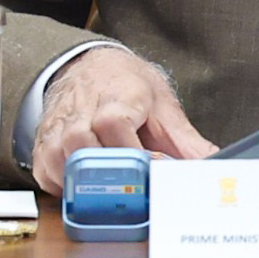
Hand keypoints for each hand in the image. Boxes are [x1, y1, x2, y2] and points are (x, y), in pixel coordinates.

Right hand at [30, 47, 216, 193]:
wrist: (90, 66)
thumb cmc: (128, 87)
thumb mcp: (162, 106)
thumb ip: (186, 142)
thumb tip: (214, 166)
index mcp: (118, 95)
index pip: (114, 123)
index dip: (132, 153)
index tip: (152, 170)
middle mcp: (83, 108)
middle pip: (83, 144)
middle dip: (108, 172)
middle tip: (132, 190)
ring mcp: (59, 125)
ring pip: (60, 158)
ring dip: (85, 182)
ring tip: (110, 191)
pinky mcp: (43, 142)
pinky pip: (46, 172)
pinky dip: (65, 187)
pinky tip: (86, 189)